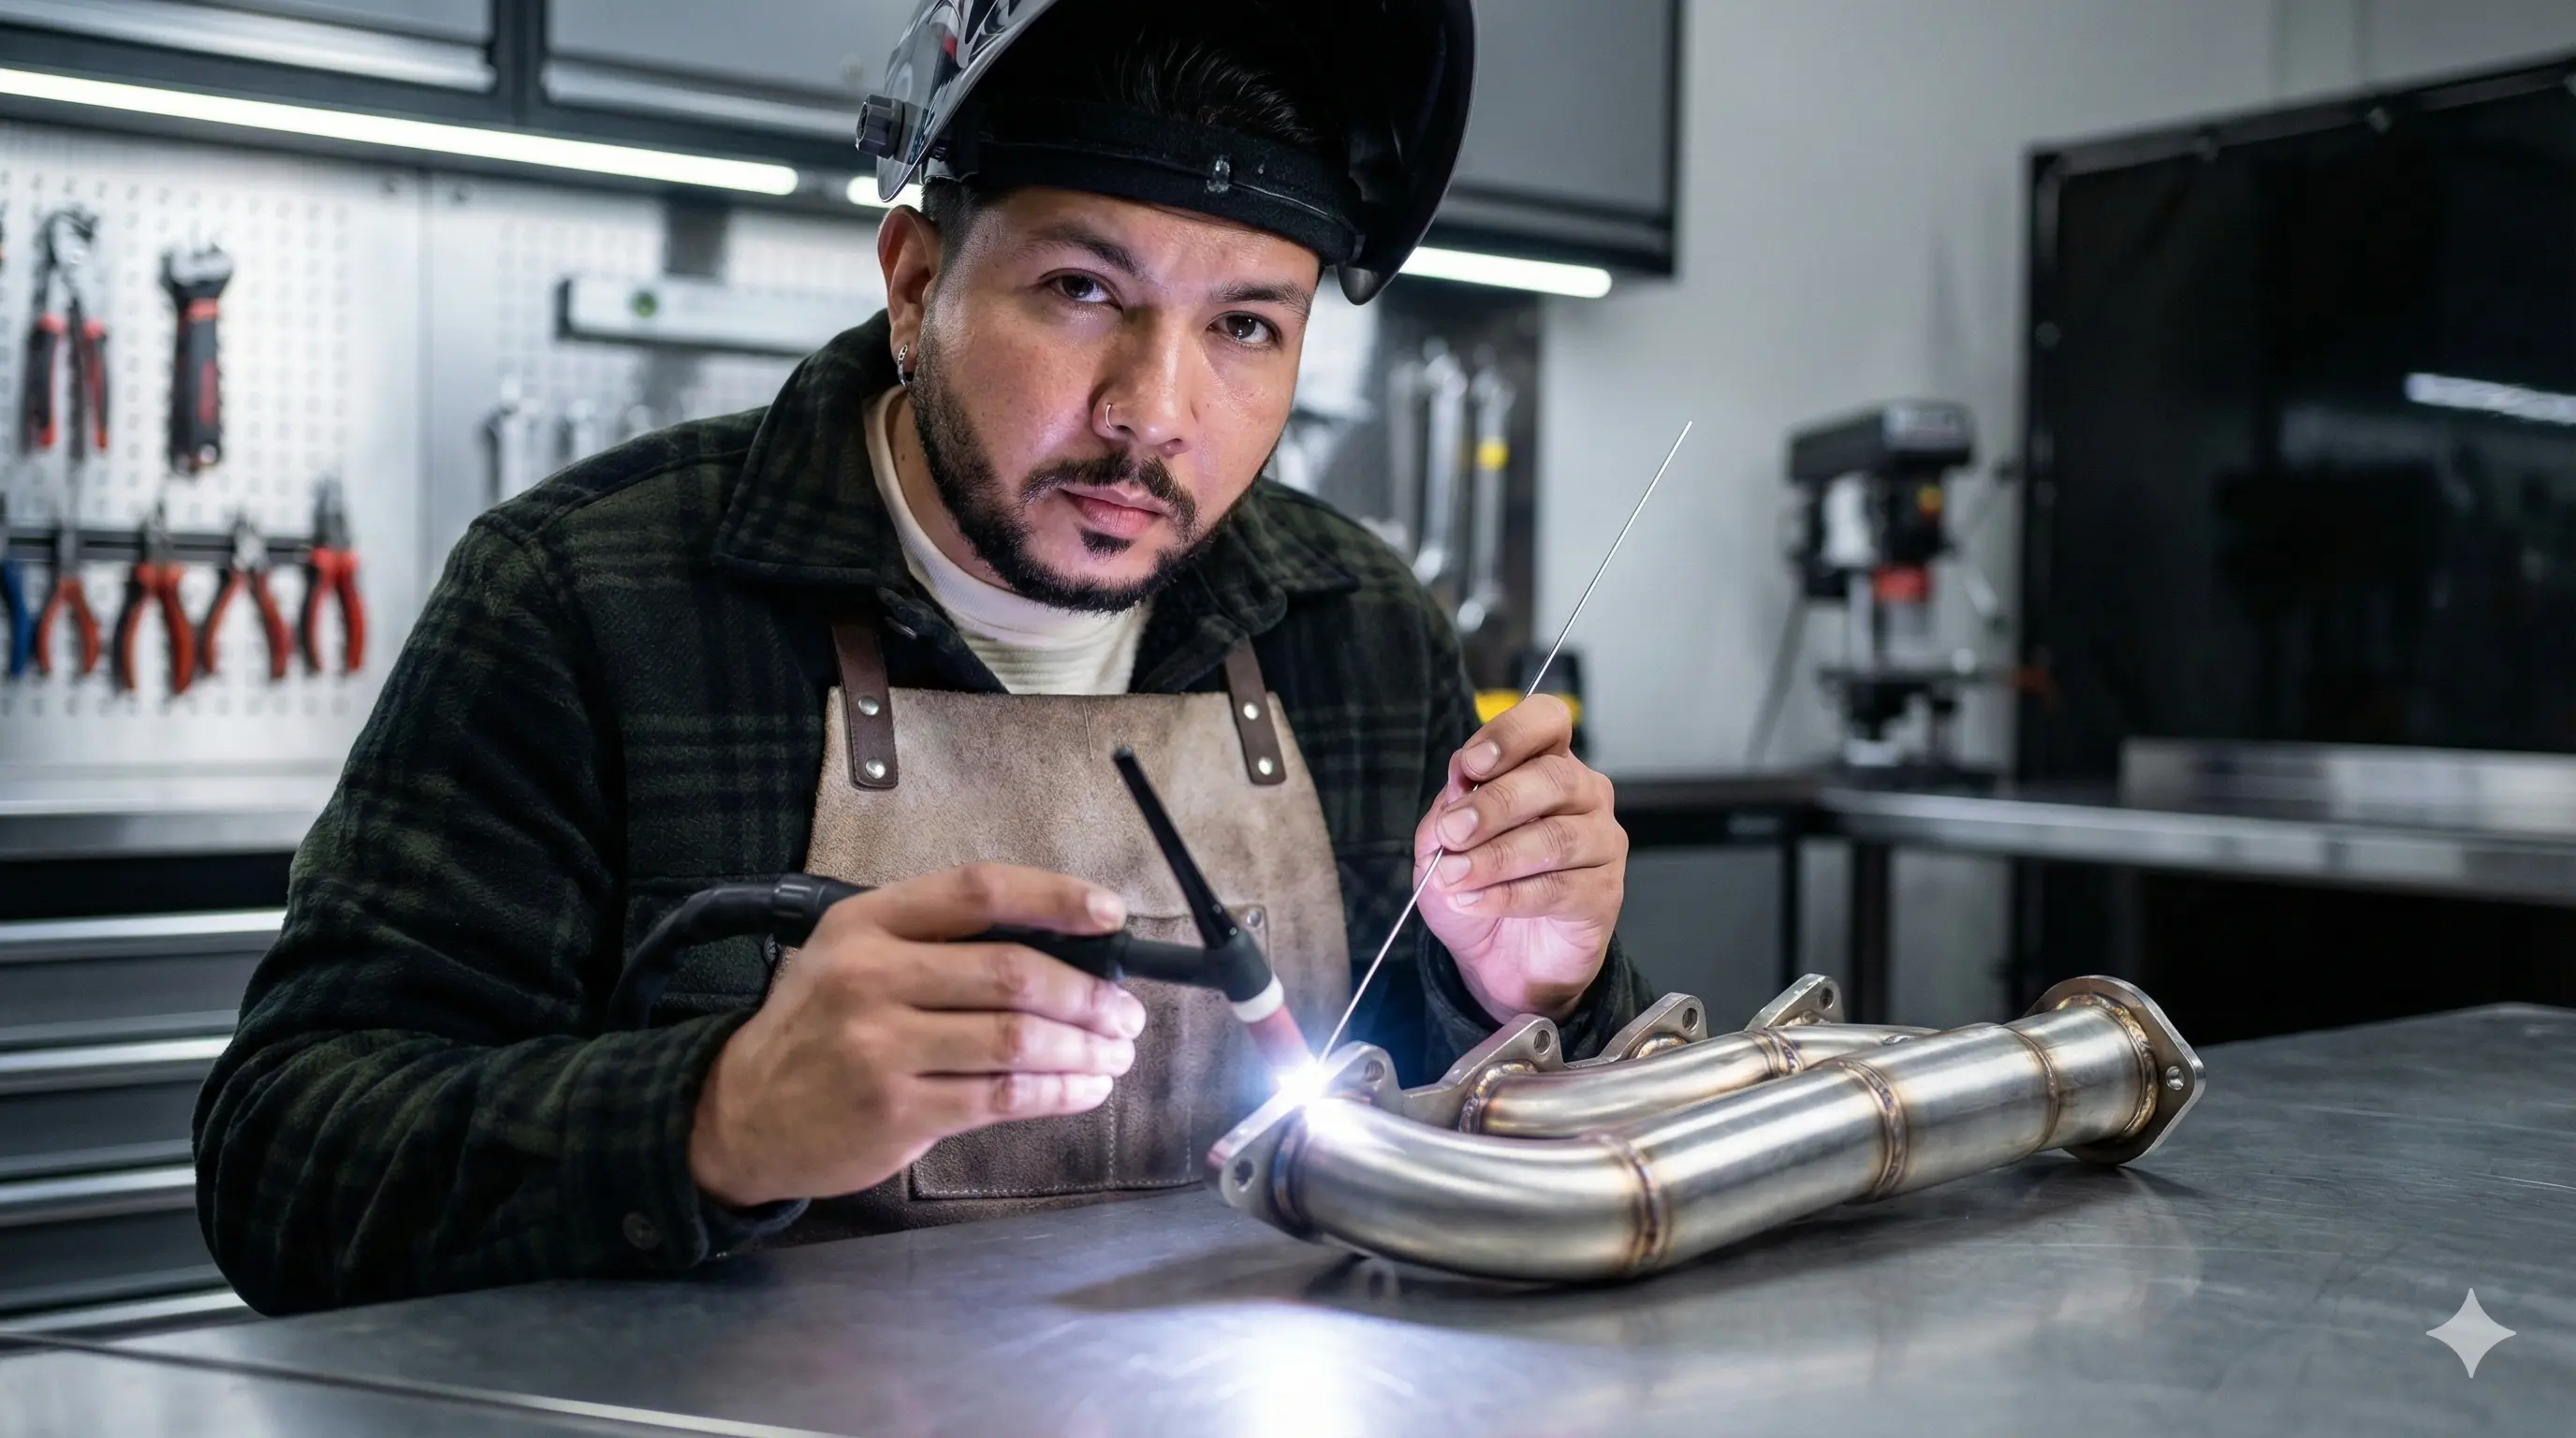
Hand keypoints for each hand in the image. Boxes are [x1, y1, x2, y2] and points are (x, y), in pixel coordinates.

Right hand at [688, 864, 1148, 1207]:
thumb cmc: (819, 1024)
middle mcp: (872, 977)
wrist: (740, 1111)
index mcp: (868, 921)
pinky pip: (1001, 1098)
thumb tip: (1064, 943)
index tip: (1110, 915)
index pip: (979, 891)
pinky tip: (1085, 1088)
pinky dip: (1059, 1093)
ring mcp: (881, 1048)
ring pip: (1017, 1041)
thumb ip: (938, 941)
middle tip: (1126, 1011)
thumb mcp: (855, 952)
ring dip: (1084, 1047)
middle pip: (1013, 973)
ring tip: (1116, 1051)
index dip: (1056, 897)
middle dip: (1089, 994)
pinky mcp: (896, 1113)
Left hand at [1414, 695, 1626, 1023]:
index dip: (1511, 735)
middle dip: (1495, 804)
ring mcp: (1600, 843)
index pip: (1547, 722)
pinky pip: (1559, 889)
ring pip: (1556, 837)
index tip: (1469, 764)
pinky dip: (1509, 896)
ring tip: (1454, 875)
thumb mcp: (1443, 844)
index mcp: (1545, 763)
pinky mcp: (1603, 894)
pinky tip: (1474, 901)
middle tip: (1453, 831)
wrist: (1501, 958)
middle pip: (1553, 778)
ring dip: (1497, 857)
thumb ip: (1448, 810)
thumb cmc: (1480, 885)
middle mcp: (1583, 794)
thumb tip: (1458, 785)